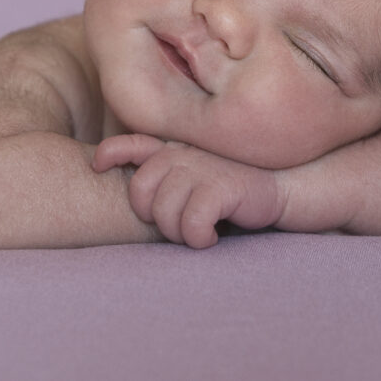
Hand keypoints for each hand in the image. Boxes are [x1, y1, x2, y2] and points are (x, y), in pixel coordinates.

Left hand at [92, 134, 285, 248]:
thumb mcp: (193, 171)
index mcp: (173, 149)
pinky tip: (212, 236)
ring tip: (199, 230)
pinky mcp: (220, 186)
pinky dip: (199, 238)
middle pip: (139, 192)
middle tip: (179, 223)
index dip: (109, 154)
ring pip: (164, 213)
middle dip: (153, 216)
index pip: (129, 143)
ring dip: (179, 233)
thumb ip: (162, 170)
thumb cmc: (231, 186)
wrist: (282, 186)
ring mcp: (200, 168)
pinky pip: (191, 224)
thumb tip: (118, 174)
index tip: (98, 166)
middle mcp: (182, 154)